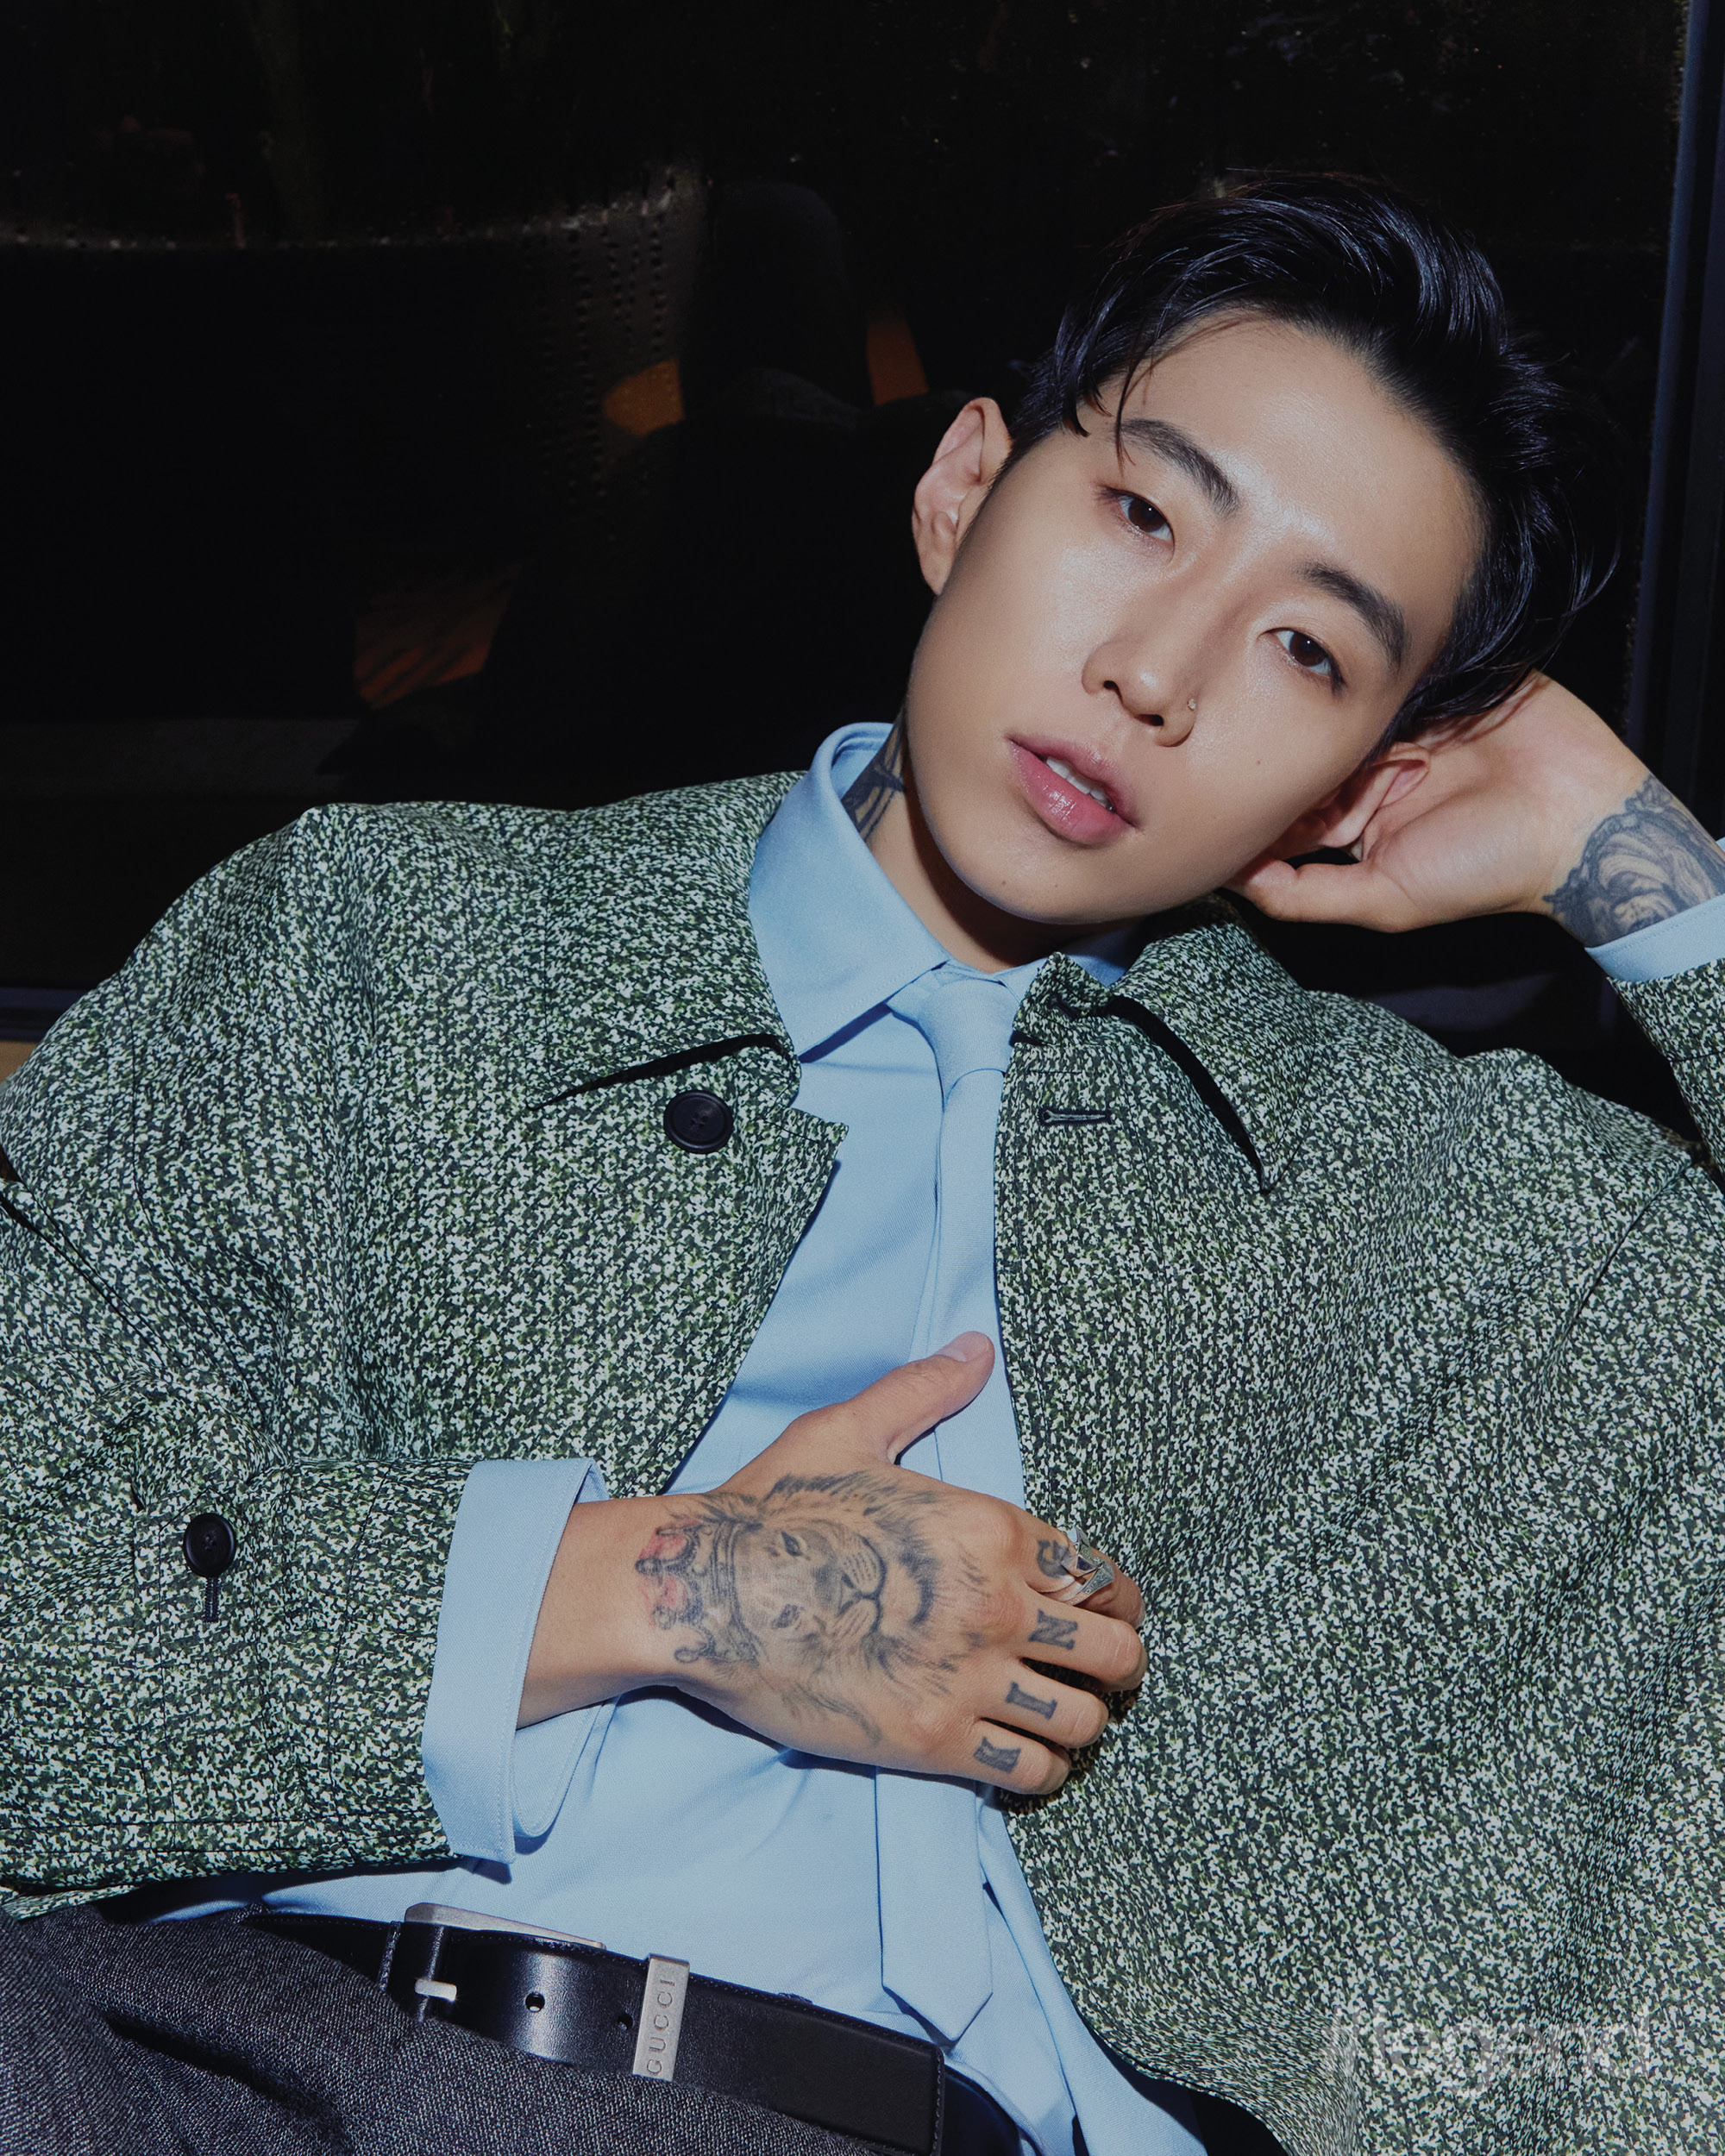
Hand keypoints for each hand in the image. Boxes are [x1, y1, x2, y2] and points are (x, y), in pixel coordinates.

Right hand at [522, 1336, 1147, 1796]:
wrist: (704, 1592)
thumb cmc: (772, 1508)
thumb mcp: (850, 1430)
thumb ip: (925, 1390)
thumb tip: (977, 1348)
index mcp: (992, 1529)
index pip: (1099, 1574)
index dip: (1105, 1594)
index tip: (1093, 1607)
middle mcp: (998, 1606)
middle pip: (1116, 1653)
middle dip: (1116, 1662)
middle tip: (1093, 1668)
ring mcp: (969, 1679)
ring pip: (1084, 1721)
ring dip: (1082, 1720)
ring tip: (1060, 1713)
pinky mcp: (934, 1741)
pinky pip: (1030, 1774)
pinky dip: (1041, 1771)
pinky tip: (1024, 1756)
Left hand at [1229, 674, 1724, 941]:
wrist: (1580, 822)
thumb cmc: (1484, 870)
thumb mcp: (1383, 900)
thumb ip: (1304, 896)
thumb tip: (1234, 881)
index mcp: (1359, 814)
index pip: (1293, 797)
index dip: (1276, 796)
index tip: (1256, 789)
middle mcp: (1379, 764)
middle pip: (1316, 743)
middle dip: (1312, 749)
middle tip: (1319, 752)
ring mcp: (1412, 718)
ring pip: (1351, 701)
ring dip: (1349, 708)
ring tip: (1356, 718)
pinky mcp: (1447, 679)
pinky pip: (1402, 666)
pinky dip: (1388, 671)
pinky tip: (1377, 677)